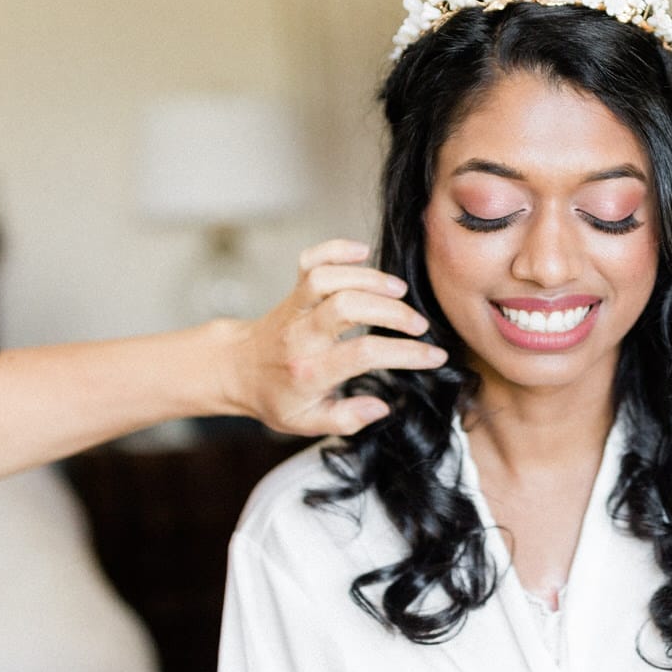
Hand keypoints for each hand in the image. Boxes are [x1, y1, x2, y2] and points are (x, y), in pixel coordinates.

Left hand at [221, 239, 447, 434]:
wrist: (237, 369)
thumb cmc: (276, 396)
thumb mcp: (307, 422)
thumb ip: (347, 418)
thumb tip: (382, 407)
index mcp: (310, 370)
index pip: (364, 355)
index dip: (405, 354)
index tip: (434, 356)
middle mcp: (302, 334)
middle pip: (347, 307)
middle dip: (391, 311)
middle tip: (418, 324)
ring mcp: (297, 308)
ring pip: (328, 279)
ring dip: (369, 278)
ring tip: (400, 290)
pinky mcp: (294, 290)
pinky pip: (310, 260)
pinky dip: (336, 249)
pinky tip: (362, 252)